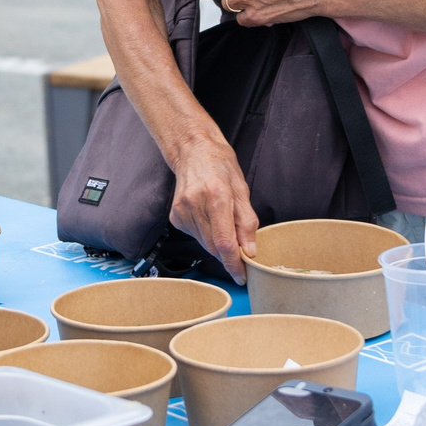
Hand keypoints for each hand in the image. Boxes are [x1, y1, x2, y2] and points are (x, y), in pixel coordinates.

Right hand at [167, 139, 257, 282]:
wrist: (193, 150)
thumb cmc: (221, 166)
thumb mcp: (242, 190)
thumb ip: (247, 222)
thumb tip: (250, 250)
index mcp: (217, 196)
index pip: (225, 242)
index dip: (234, 263)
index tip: (242, 275)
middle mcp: (196, 205)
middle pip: (214, 246)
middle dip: (228, 255)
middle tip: (241, 253)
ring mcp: (182, 211)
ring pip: (204, 244)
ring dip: (217, 244)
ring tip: (223, 224)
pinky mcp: (175, 215)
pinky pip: (195, 236)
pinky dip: (206, 235)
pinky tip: (209, 218)